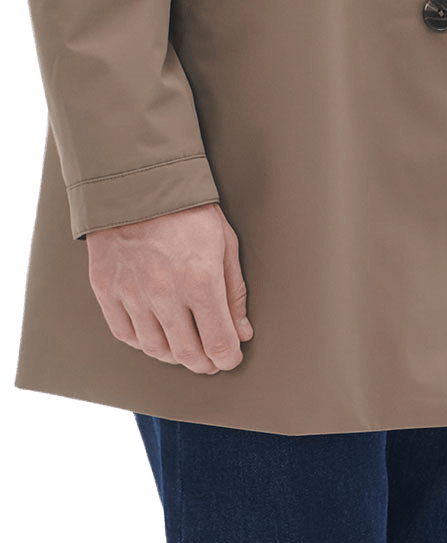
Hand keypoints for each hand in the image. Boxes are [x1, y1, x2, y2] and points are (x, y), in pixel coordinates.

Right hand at [86, 201, 253, 373]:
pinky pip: (125, 333)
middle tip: (210, 360)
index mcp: (200, 280)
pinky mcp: (107, 289)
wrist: (138, 181)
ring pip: (155, 348)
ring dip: (174, 355)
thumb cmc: (187, 208)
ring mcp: (132, 293)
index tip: (230, 357)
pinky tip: (155, 333)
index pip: (219, 343)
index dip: (228, 358)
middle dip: (204, 363)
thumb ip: (234, 291)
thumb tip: (242, 332)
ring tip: (184, 346)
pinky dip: (142, 341)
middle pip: (186, 353)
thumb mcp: (224, 242)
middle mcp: (165, 293)